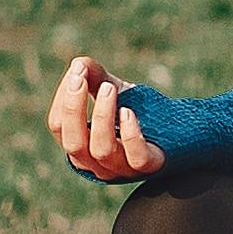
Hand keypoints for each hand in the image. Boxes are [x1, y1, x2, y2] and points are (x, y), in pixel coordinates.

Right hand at [47, 56, 162, 182]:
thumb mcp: (112, 91)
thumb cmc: (136, 112)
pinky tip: (128, 112)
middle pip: (73, 143)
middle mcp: (96, 164)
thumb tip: (79, 64)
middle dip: (74, 108)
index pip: (59, 126)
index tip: (77, 70)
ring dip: (102, 116)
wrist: (174, 130)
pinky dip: (130, 134)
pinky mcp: (150, 166)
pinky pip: (136, 157)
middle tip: (81, 77)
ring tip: (110, 88)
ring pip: (102, 150)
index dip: (64, 97)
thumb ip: (95, 77)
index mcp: (80, 146)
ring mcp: (122, 169)